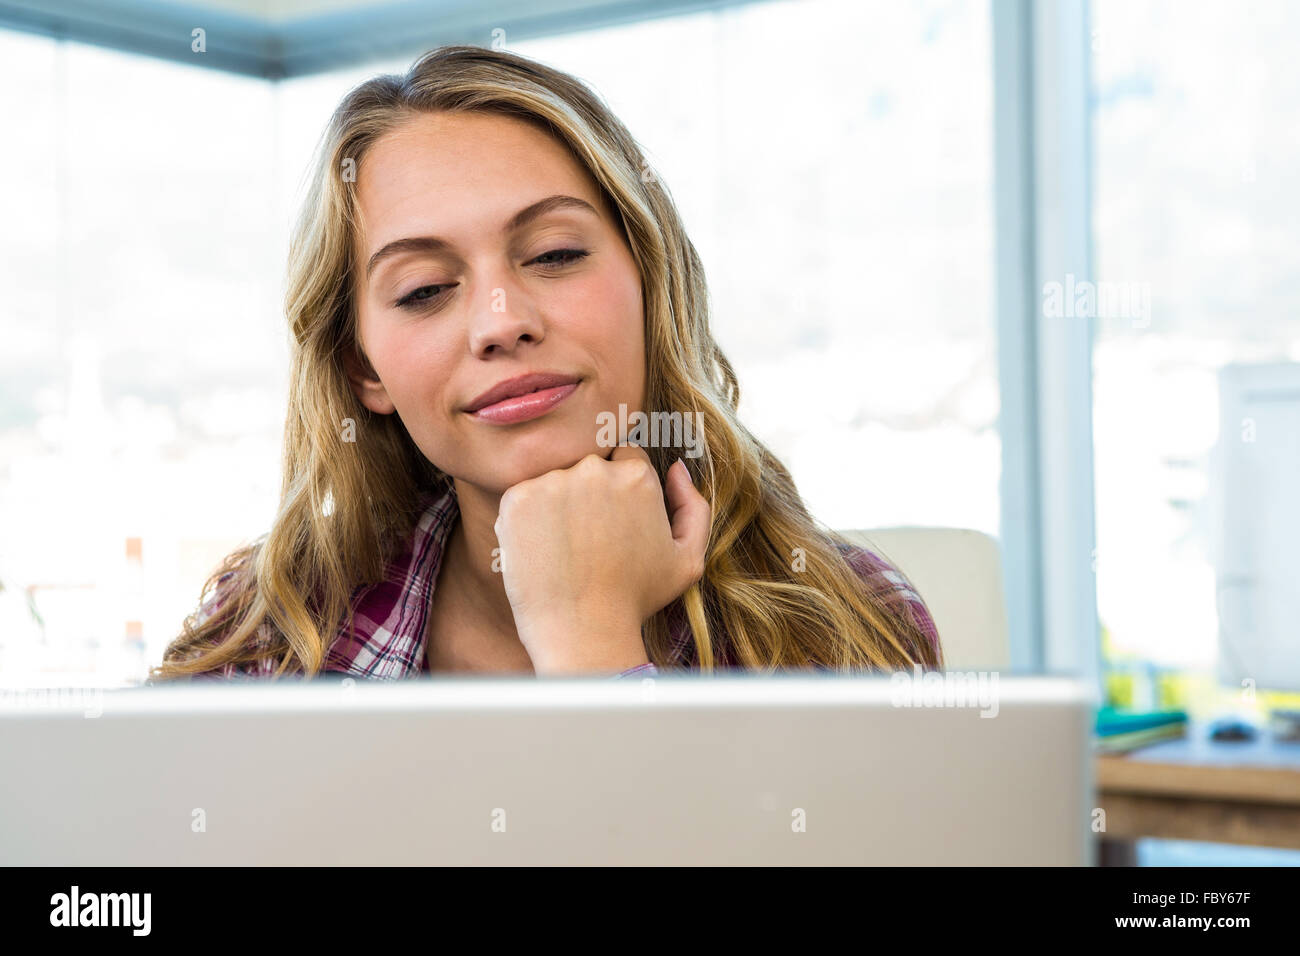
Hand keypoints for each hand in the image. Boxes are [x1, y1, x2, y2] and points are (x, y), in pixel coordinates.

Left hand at [493, 444, 710, 674]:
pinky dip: (529, 520)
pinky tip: (542, 552)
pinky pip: (523, 498)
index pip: (625, 457)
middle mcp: (594, 470)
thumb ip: (693, 507)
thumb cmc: (636, 599)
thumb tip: (676, 468)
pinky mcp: (517, 499)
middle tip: (588, 540)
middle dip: (589, 494)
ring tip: (565, 550)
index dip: (619, 491)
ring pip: (554, 480)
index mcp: (636, 476)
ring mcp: (552, 482)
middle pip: (589, 466)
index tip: (612, 521)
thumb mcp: (688, 559)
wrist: (583, 632)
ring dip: (557, 504)